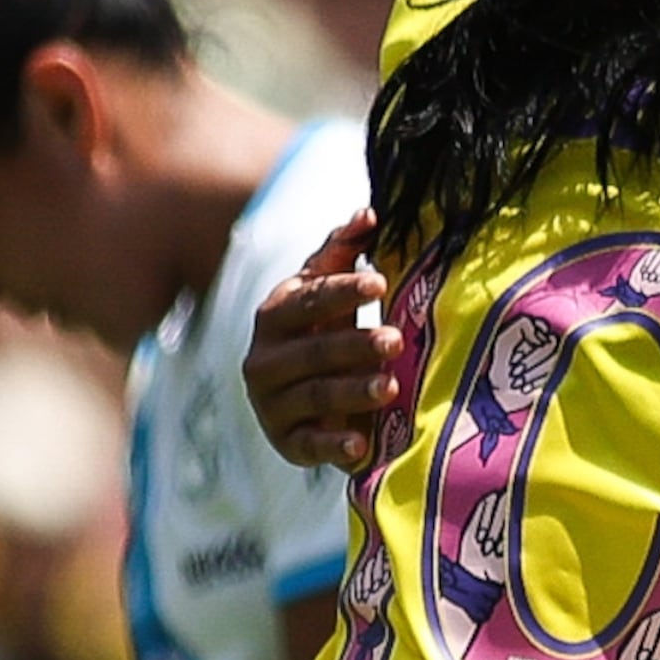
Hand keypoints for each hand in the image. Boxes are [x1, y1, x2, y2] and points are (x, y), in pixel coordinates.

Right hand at [242, 208, 401, 473]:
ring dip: (352, 391)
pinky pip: (310, 445)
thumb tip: (369, 212)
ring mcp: (272, 403)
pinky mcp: (287, 443)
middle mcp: (264, 359)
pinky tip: (361, 447)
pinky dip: (334, 446)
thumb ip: (342, 253)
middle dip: (355, 343)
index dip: (343, 290)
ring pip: (315, 395)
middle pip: (313, 350)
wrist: (301, 401)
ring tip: (391, 387)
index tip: (380, 283)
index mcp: (275, 315)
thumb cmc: (322, 332)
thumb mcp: (328, 295)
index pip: (308, 299)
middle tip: (395, 339)